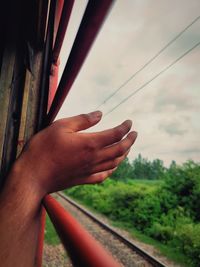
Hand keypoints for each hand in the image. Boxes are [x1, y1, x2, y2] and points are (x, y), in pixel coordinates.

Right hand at [16, 111, 136, 194]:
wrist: (33, 176)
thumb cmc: (43, 149)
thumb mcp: (60, 126)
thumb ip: (82, 120)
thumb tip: (100, 114)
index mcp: (90, 143)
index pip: (115, 134)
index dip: (125, 127)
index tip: (129, 122)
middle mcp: (94, 158)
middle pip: (120, 150)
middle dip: (130, 141)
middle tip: (134, 134)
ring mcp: (89, 170)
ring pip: (114, 163)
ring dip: (124, 154)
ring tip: (127, 148)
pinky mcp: (83, 179)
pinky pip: (103, 176)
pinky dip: (112, 169)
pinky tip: (113, 166)